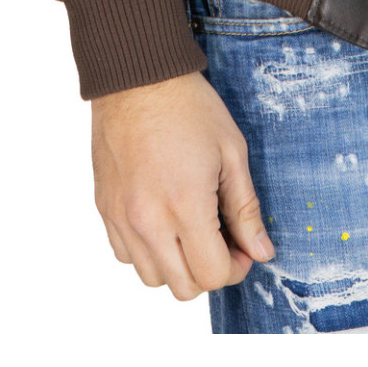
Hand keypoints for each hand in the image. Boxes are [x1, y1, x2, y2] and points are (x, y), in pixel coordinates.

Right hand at [91, 69, 273, 299]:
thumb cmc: (189, 107)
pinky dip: (147, 250)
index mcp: (185, 206)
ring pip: (152, 277)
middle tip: (221, 238)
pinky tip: (162, 218)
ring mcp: (121, 218)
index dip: (235, 267)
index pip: (212, 275)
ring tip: (190, 227)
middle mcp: (148, 221)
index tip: (242, 244)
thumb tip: (261, 251)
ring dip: (177, 264)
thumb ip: (246, 209)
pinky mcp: (106, 209)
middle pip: (183, 288)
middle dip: (209, 270)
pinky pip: (126, 255)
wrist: (137, 78)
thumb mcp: (232, 151)